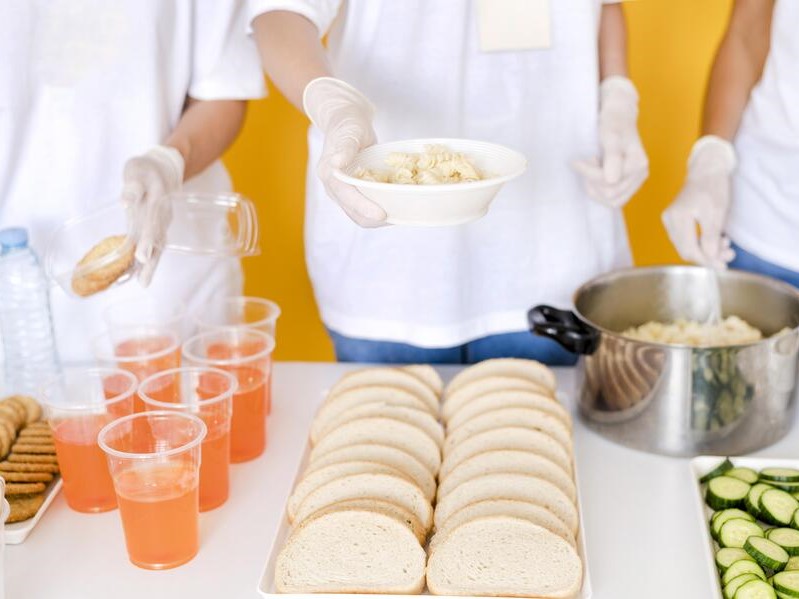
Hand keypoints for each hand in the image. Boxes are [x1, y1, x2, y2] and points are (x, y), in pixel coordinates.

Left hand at [120, 145, 183, 286]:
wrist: (164, 170)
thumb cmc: (145, 170)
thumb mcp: (136, 171)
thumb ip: (132, 186)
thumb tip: (125, 203)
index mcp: (157, 200)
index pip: (151, 222)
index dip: (147, 240)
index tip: (141, 255)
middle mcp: (163, 215)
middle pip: (157, 240)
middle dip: (150, 260)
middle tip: (143, 280)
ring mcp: (163, 222)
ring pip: (158, 245)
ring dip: (151, 264)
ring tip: (143, 283)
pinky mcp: (158, 227)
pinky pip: (155, 245)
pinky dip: (149, 259)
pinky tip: (139, 273)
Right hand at [303, 77, 386, 226]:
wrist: (347, 121)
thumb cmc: (349, 124)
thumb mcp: (349, 131)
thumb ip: (345, 148)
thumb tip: (337, 163)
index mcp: (329, 174)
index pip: (346, 196)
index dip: (363, 207)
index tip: (382, 215)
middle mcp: (333, 188)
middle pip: (353, 213)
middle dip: (374, 219)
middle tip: (397, 218)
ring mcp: (343, 192)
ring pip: (359, 215)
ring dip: (378, 219)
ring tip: (399, 215)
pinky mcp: (353, 193)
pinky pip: (366, 208)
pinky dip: (380, 209)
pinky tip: (395, 207)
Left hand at [574, 76, 648, 207]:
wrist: (618, 117)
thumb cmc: (613, 122)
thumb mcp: (610, 134)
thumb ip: (612, 156)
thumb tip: (612, 180)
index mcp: (638, 163)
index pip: (609, 181)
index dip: (588, 173)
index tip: (576, 161)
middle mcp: (641, 174)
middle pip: (610, 194)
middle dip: (592, 181)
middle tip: (585, 163)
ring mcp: (636, 182)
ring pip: (612, 201)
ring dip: (595, 189)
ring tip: (589, 171)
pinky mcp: (629, 185)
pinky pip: (613, 200)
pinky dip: (599, 192)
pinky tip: (593, 178)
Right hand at [662, 135, 736, 269]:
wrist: (707, 170)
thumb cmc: (713, 187)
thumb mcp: (716, 213)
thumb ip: (711, 238)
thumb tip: (710, 259)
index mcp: (678, 217)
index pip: (688, 249)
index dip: (705, 260)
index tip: (722, 265)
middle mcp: (669, 220)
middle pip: (685, 249)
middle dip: (707, 256)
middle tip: (727, 255)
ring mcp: (669, 220)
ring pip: (685, 245)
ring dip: (705, 250)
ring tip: (725, 246)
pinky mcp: (673, 220)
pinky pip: (685, 238)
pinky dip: (700, 242)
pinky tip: (714, 239)